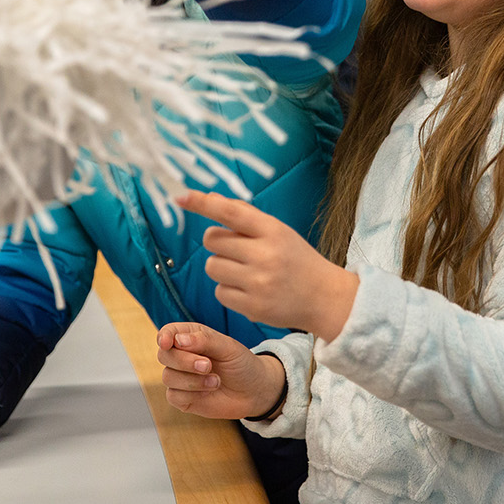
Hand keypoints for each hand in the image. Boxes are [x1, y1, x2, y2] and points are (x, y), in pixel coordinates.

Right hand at [157, 322, 285, 419]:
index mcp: (191, 337)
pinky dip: (192, 394)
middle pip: (164, 355)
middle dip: (184, 361)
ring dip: (193, 381)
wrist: (254, 391)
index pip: (168, 332)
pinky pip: (173, 396)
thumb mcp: (228, 347)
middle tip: (207, 365)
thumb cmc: (241, 364)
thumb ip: (204, 340)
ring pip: (168, 377)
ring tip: (216, 381)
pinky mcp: (182, 398)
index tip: (167, 343)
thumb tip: (178, 340)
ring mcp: (180, 378)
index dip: (164, 336)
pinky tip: (209, 391)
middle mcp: (182, 356)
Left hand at [179, 190, 358, 340]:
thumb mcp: (278, 231)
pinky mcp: (252, 307)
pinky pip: (219, 292)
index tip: (180, 196)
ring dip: (221, 267)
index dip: (203, 203)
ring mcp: (258, 283)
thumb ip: (245, 216)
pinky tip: (248, 290)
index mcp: (272, 230)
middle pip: (212, 240)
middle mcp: (265, 255)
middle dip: (217, 243)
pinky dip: (228, 290)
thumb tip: (211, 198)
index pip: (231, 212)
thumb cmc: (296, 259)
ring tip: (244, 271)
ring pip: (211, 267)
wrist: (324, 297)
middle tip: (237, 249)